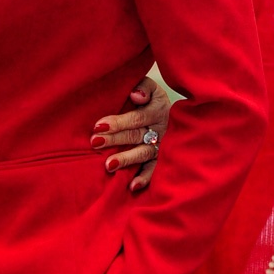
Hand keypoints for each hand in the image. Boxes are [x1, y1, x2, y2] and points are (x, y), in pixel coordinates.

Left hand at [90, 75, 170, 192]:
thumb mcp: (151, 89)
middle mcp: (161, 129)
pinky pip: (154, 170)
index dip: (118, 122)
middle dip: (115, 140)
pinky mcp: (162, 160)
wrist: (179, 114)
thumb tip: (135, 95)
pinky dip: (144, 178)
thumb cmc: (152, 99)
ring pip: (143, 153)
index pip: (136, 118)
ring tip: (108, 165)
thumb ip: (143, 87)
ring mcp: (162, 146)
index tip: (98, 126)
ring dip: (126, 159)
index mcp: (157, 109)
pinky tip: (132, 186)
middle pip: (135, 135)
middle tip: (95, 143)